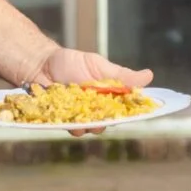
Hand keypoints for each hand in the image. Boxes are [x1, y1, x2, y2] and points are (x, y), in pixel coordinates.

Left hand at [18, 45, 152, 136]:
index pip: (125, 108)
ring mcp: (80, 116)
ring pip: (90, 128)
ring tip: (86, 119)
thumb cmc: (71, 63)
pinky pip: (71, 128)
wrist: (41, 65)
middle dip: (108, 120)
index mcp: (109, 96)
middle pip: (108, 122)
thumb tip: (149, 76)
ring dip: (90, 125)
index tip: (136, 111)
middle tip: (106, 116)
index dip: (132, 112)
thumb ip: (121, 75)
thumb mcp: (98, 66)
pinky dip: (72, 125)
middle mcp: (96, 110)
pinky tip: (70, 119)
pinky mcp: (63, 120)